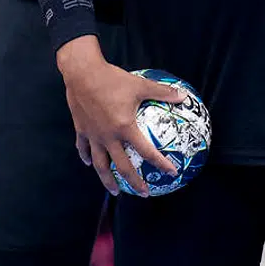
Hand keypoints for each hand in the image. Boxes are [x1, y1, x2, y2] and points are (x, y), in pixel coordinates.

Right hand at [56, 37, 184, 196]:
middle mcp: (108, 136)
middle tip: (144, 192)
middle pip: (122, 167)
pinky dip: (86, 157)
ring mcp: (93, 135)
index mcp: (124, 128)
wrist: (82, 72)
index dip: (161, 163)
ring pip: (100, 164)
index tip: (171, 172)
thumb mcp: (140, 85)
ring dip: (108, 180)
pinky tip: (89, 163)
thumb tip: (184, 95)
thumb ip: (162, 92)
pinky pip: (83, 148)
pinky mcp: (81, 129)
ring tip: (115, 191)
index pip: (146, 152)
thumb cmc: (112, 79)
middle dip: (134, 182)